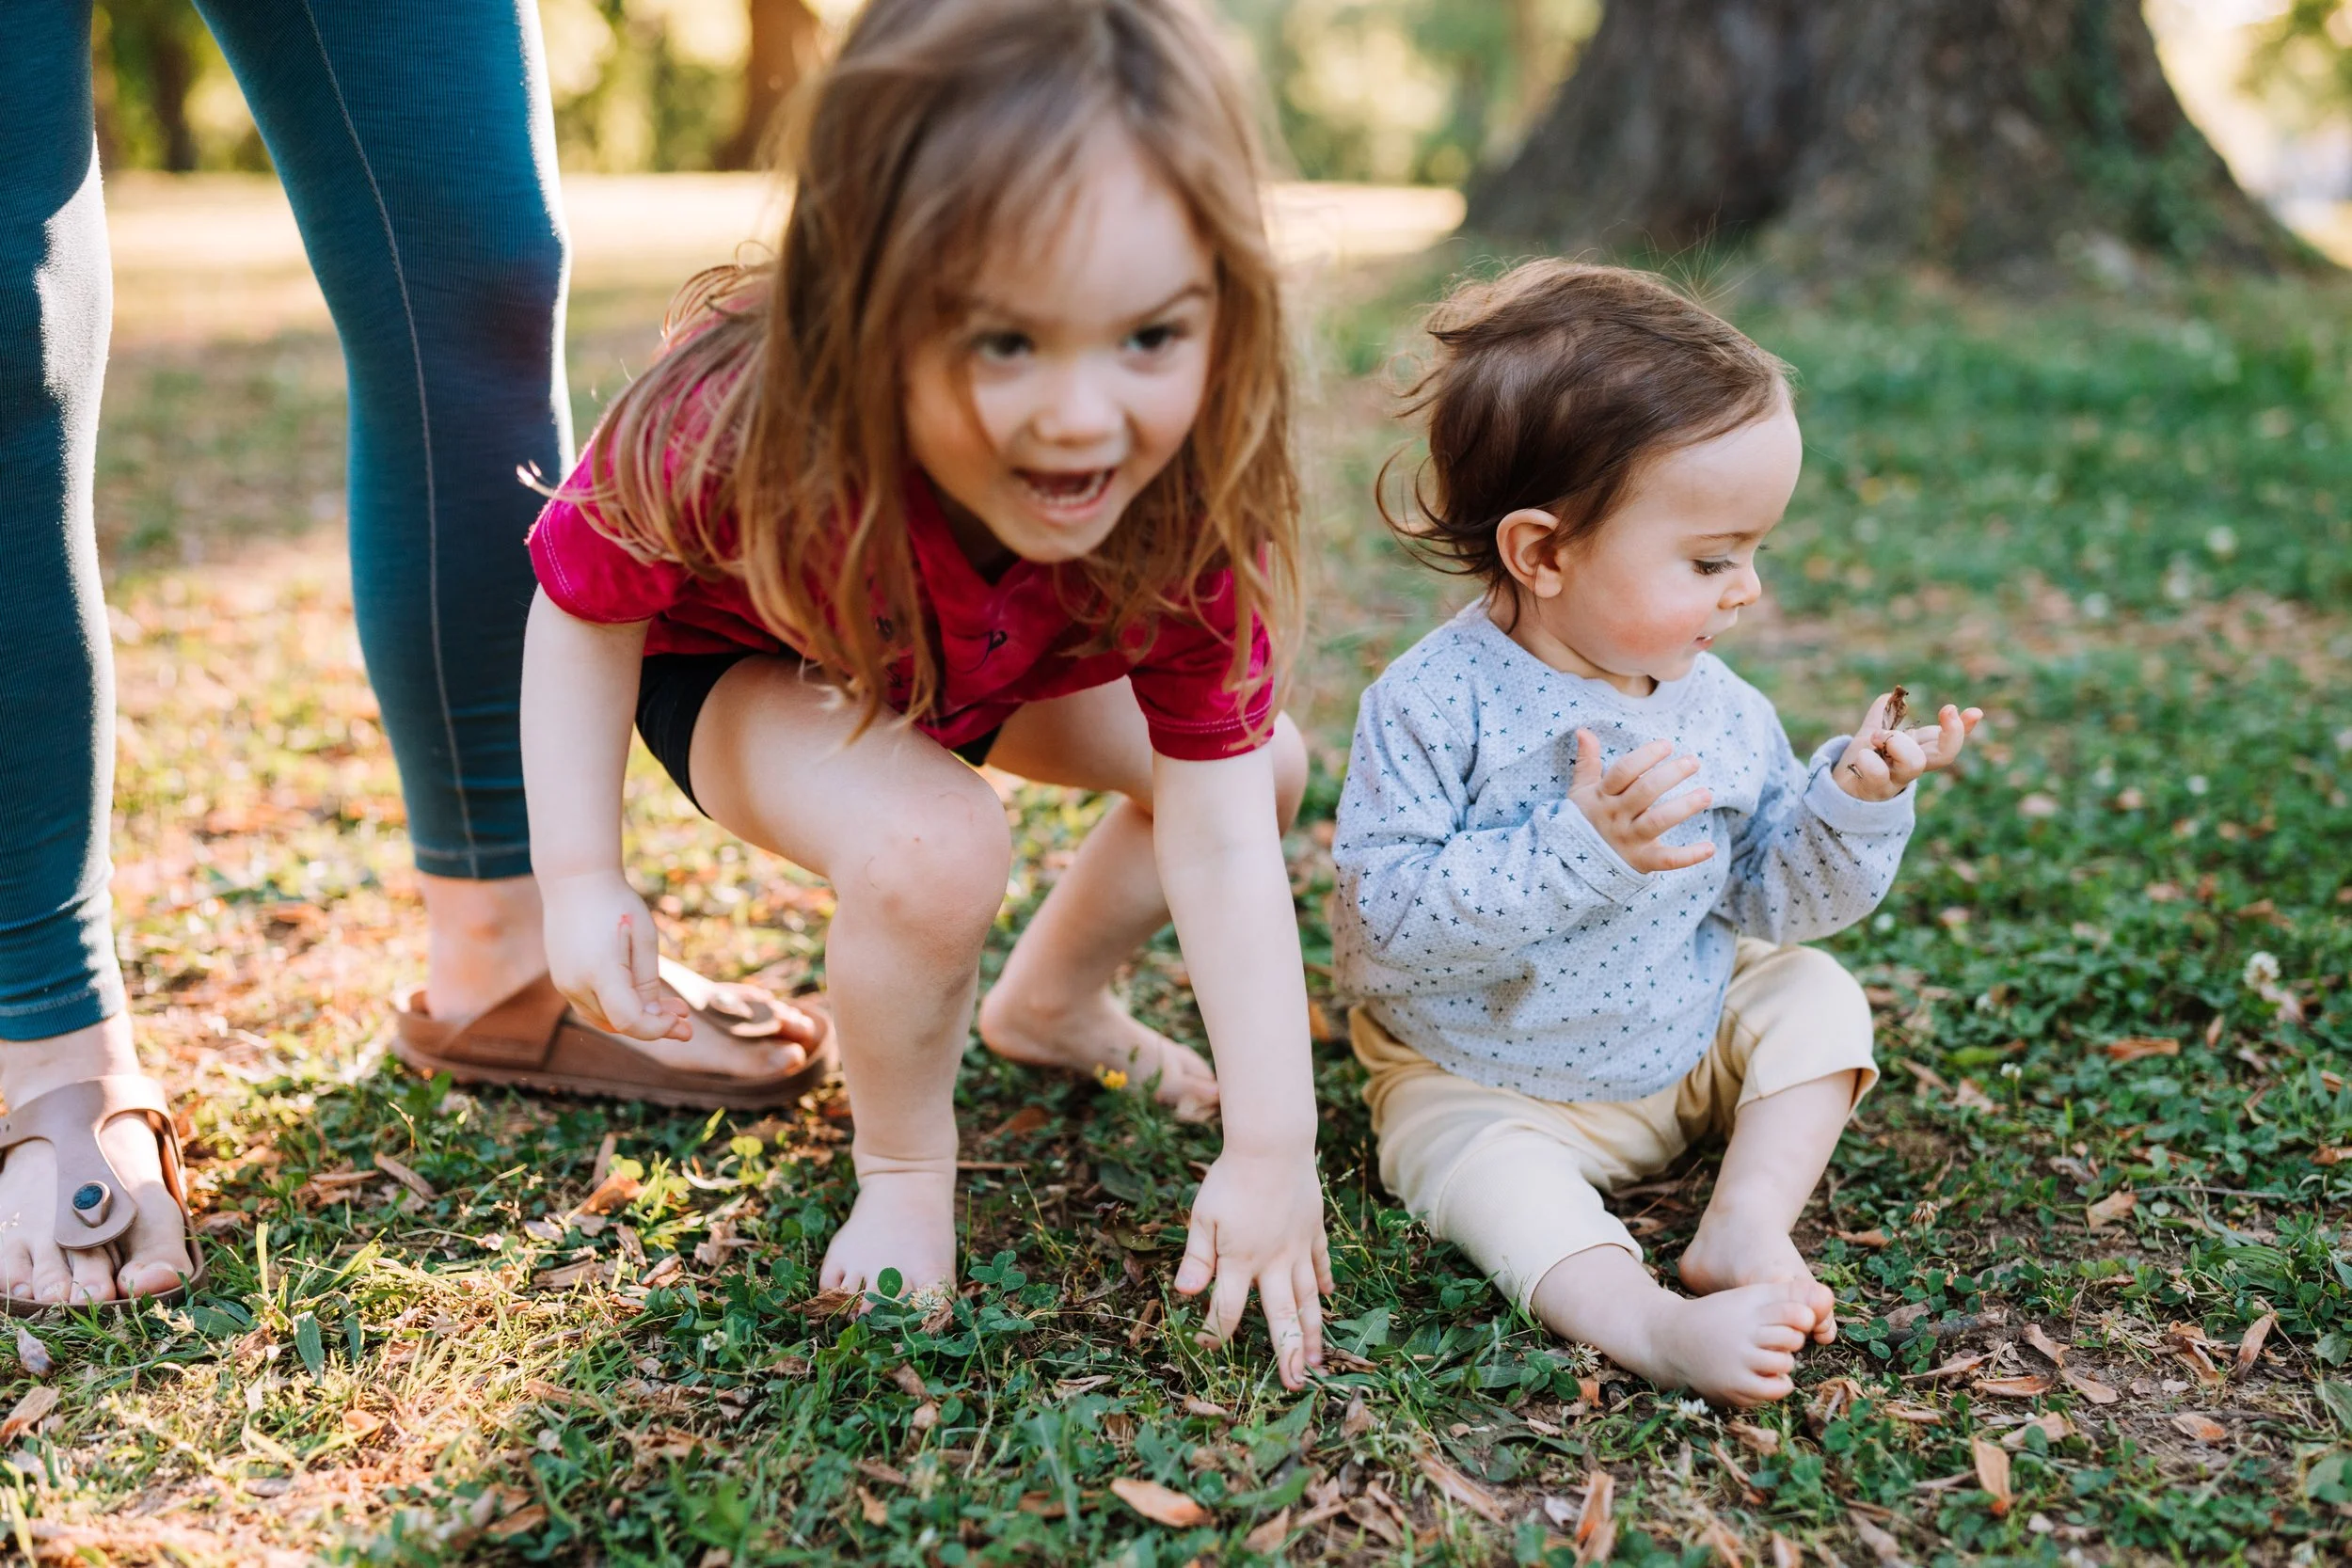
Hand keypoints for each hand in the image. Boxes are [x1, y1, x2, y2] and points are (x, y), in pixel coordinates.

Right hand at [539, 872, 692, 1041]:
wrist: (574, 880)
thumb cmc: (616, 903)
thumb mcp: (644, 937)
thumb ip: (648, 980)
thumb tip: (653, 1015)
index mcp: (599, 971)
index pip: (628, 1020)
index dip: (656, 1028)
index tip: (681, 1021)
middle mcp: (575, 983)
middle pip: (618, 1023)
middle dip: (653, 1025)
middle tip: (687, 1023)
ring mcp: (564, 984)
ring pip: (604, 1019)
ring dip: (636, 1019)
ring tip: (673, 1009)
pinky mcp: (562, 980)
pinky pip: (592, 1007)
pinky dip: (617, 1009)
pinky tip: (643, 1000)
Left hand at [1175, 1148, 1332, 1389]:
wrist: (1272, 1145)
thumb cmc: (1231, 1178)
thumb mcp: (1203, 1216)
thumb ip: (1197, 1257)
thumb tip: (1185, 1293)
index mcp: (1241, 1261)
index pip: (1227, 1310)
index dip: (1215, 1333)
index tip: (1207, 1347)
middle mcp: (1273, 1262)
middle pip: (1281, 1316)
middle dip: (1286, 1352)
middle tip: (1295, 1383)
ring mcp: (1297, 1248)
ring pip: (1308, 1299)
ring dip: (1312, 1331)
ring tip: (1318, 1361)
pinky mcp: (1313, 1231)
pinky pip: (1321, 1264)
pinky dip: (1324, 1283)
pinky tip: (1329, 1300)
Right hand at [1568, 731, 1716, 872]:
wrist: (1573, 864)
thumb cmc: (1585, 820)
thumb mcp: (1581, 791)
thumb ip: (1586, 761)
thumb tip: (1583, 730)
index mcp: (1603, 796)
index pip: (1624, 771)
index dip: (1646, 756)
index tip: (1667, 745)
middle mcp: (1616, 816)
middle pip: (1645, 791)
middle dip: (1671, 774)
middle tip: (1693, 762)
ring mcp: (1628, 840)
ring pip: (1658, 821)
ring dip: (1684, 807)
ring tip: (1706, 794)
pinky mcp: (1641, 861)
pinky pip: (1666, 859)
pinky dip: (1689, 856)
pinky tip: (1710, 848)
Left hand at [1834, 691, 1983, 801]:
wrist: (1839, 790)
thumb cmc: (1862, 762)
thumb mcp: (1873, 733)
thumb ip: (1882, 714)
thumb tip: (1890, 697)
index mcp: (1916, 748)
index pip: (1946, 739)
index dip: (1963, 728)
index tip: (1975, 712)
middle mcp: (1911, 765)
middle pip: (1945, 755)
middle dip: (1952, 733)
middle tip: (1947, 709)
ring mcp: (1895, 779)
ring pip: (1915, 763)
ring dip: (1896, 741)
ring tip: (1877, 738)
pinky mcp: (1874, 789)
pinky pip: (1878, 773)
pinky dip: (1868, 759)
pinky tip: (1861, 755)